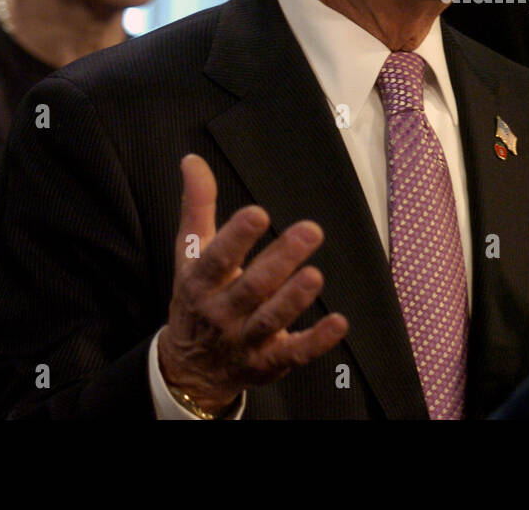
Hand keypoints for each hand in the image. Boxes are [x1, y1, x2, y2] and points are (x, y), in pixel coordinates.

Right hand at [157, 154, 348, 412]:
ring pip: (271, 320)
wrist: (189, 369)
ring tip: (315, 275)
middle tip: (310, 231)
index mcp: (201, 282)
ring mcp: (245, 340)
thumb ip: (197, 206)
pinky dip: (317, 341)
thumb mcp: (189, 253)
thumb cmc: (197, 298)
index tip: (258, 213)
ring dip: (294, 299)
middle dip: (280, 260)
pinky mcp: (269, 362)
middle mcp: (221, 313)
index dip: (236, 238)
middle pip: (252, 287)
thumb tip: (193, 160)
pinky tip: (340, 323)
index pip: (216, 258)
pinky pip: (295, 353)